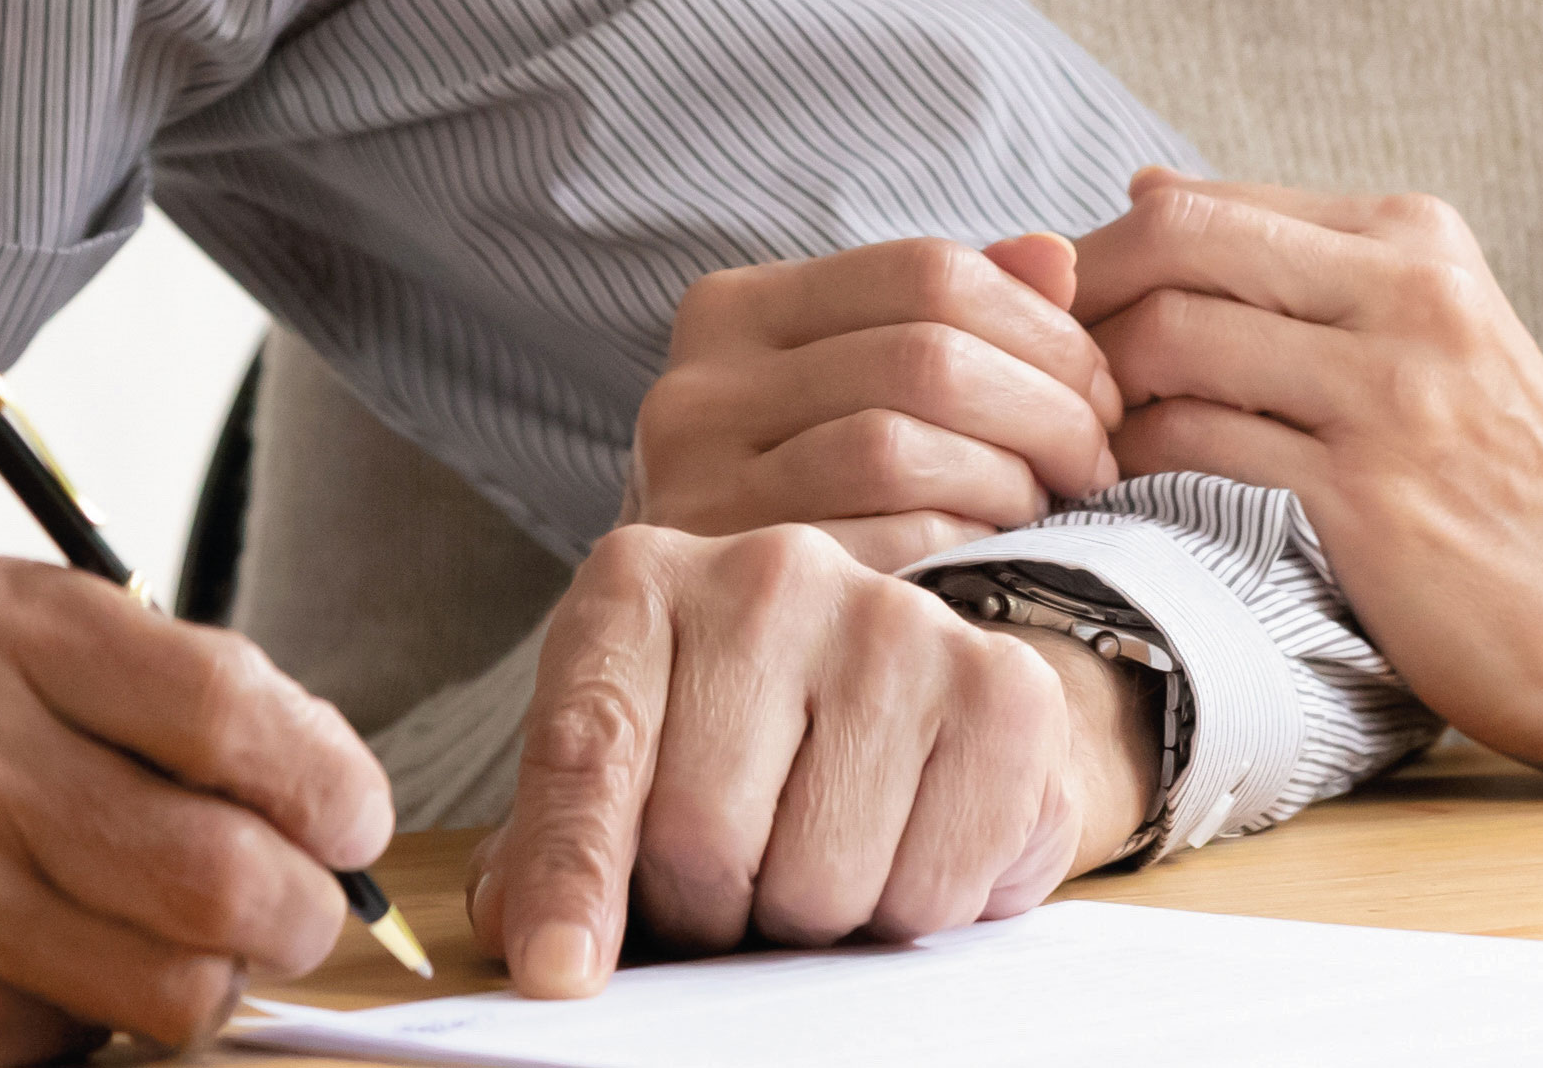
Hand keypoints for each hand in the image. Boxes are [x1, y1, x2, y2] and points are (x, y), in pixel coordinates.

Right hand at [0, 555, 389, 1064]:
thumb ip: (122, 672)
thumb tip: (299, 760)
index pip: (233, 713)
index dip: (330, 780)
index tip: (351, 814)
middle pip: (228, 875)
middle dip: (306, 910)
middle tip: (304, 909)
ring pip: (173, 988)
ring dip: (215, 985)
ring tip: (187, 952)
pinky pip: (65, 1048)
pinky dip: (85, 1025)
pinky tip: (35, 973)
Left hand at [466, 522, 1153, 995]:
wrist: (915, 685)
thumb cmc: (744, 740)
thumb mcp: (630, 767)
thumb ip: (560, 843)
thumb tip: (538, 944)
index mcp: (644, 585)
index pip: (588, 750)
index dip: (572, 876)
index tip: (563, 970)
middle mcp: (769, 573)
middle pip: (701, 837)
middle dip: (710, 910)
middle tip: (733, 885)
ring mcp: (895, 620)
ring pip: (820, 882)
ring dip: (814, 918)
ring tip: (822, 850)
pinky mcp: (1004, 688)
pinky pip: (931, 888)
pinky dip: (912, 907)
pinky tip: (906, 840)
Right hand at [629, 232, 1125, 567]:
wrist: (710, 641)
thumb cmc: (810, 491)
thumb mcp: (859, 384)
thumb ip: (951, 313)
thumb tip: (1053, 259)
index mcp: (736, 310)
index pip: (927, 270)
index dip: (1043, 327)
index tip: (1098, 390)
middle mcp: (698, 388)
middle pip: (925, 357)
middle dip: (1046, 407)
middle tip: (1095, 455)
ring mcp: (699, 489)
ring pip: (900, 447)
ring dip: (1010, 477)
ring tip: (1043, 502)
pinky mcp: (735, 584)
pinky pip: (883, 543)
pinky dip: (964, 541)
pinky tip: (992, 551)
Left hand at [1067, 170, 1542, 775]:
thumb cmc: (1495, 471)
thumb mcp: (1421, 330)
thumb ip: (1290, 260)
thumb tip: (1140, 185)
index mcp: (1413, 238)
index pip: (1206, 204)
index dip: (1099, 251)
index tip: (1049, 309)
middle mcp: (1406, 295)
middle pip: (1177, 246)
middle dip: (1076, 298)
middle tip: (1026, 361)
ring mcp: (1388, 395)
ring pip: (1173, 341)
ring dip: (1091, 388)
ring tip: (1066, 429)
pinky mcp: (1366, 498)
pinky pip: (1197, 448)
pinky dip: (1130, 460)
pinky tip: (1111, 484)